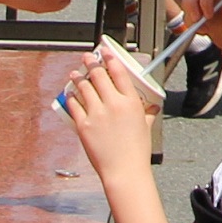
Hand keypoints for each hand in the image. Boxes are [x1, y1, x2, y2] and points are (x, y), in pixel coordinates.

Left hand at [62, 40, 162, 183]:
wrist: (124, 170)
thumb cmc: (137, 151)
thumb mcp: (147, 126)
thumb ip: (148, 113)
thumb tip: (151, 106)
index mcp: (130, 102)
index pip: (118, 71)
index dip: (110, 58)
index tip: (105, 51)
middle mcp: (113, 104)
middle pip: (98, 75)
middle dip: (91, 62)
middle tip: (87, 57)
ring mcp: (96, 114)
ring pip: (84, 87)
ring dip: (78, 77)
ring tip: (75, 73)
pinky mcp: (83, 125)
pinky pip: (74, 105)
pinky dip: (71, 97)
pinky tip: (70, 93)